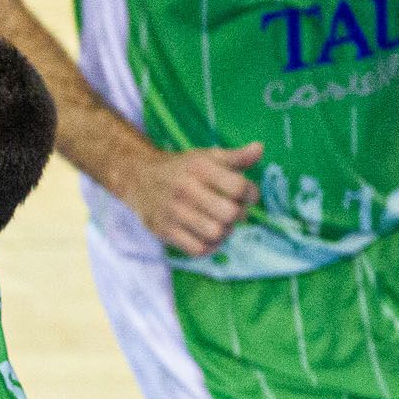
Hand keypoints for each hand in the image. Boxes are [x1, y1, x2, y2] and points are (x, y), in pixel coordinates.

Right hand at [125, 142, 262, 257]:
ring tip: (222, 224)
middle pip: (229, 213)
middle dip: (239, 215)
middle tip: (235, 212)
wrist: (139, 178)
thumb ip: (235, 156)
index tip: (249, 196)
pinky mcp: (164, 230)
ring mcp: (173, 212)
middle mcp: (185, 189)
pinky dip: (210, 246)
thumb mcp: (207, 157)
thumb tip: (260, 148)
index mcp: (199, 168)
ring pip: (215, 233)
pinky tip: (210, 236)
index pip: (239, 186)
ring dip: (226, 231)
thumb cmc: (182, 168)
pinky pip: (198, 249)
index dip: (252, 194)